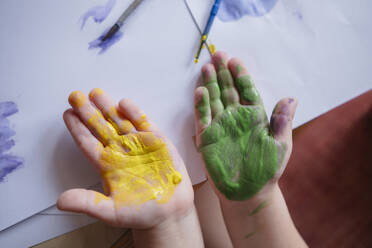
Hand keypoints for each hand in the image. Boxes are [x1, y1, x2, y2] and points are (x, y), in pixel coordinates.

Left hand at [57, 89, 193, 228]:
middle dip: (88, 111)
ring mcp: (138, 144)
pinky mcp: (156, 141)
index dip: (77, 128)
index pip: (87, 142)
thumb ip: (87, 203)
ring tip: (95, 93)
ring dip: (108, 107)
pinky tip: (123, 103)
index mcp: (107, 165)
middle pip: (100, 127)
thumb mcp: (110, 212)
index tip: (67, 113)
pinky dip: (134, 113)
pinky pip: (143, 123)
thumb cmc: (140, 213)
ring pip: (119, 121)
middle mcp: (120, 151)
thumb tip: (60, 201)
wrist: (169, 212)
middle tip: (75, 96)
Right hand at [194, 52, 296, 201]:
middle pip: (228, 90)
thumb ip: (282, 122)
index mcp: (254, 117)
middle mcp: (236, 118)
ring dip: (210, 84)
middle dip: (223, 73)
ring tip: (207, 68)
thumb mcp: (280, 145)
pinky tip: (200, 91)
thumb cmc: (266, 170)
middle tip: (218, 55)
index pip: (247, 91)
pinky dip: (201, 105)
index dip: (241, 75)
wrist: (248, 193)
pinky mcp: (207, 137)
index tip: (235, 60)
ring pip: (214, 100)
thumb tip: (291, 98)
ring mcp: (220, 126)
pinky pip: (203, 117)